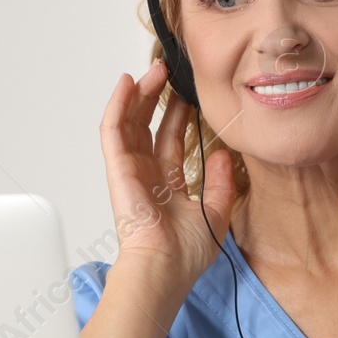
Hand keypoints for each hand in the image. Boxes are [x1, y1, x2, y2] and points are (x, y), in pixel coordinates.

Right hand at [97, 60, 235, 292]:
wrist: (165, 268)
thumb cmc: (185, 253)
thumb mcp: (216, 213)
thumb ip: (220, 182)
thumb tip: (223, 153)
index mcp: (167, 186)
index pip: (171, 141)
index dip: (179, 116)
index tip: (189, 94)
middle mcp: (147, 175)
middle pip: (149, 126)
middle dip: (159, 98)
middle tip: (171, 74)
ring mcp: (130, 170)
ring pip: (131, 121)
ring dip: (140, 94)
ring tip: (155, 70)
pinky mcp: (117, 168)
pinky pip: (114, 129)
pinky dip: (119, 104)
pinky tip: (128, 83)